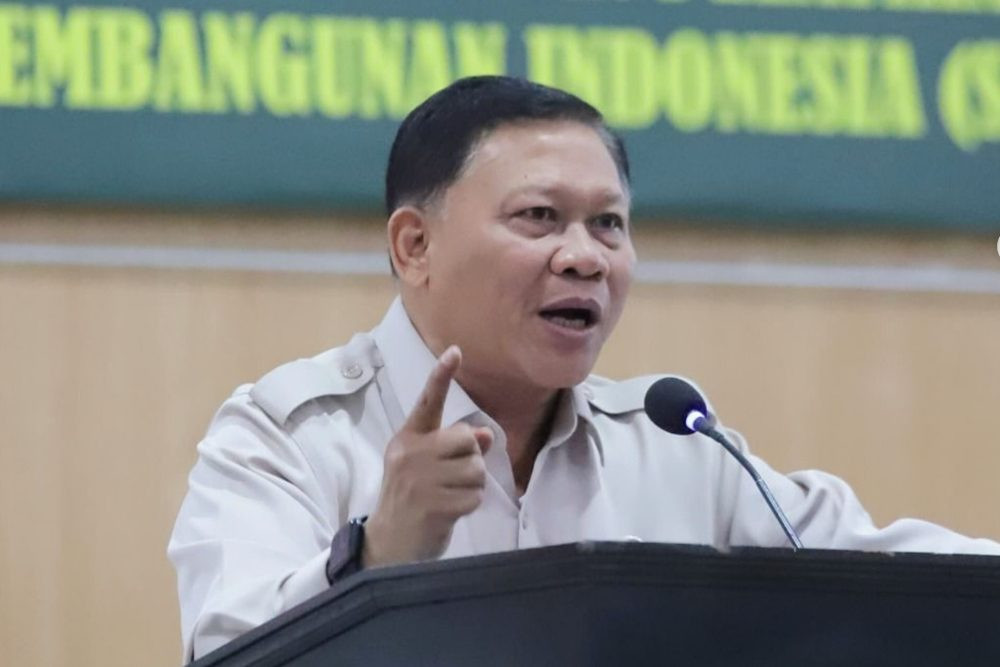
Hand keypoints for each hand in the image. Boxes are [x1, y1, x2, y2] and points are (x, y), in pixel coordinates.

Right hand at [363, 345, 492, 566]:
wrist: (388, 544)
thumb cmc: (411, 499)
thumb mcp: (425, 467)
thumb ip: (453, 447)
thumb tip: (485, 433)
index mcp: (407, 439)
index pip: (428, 403)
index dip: (442, 376)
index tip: (456, 352)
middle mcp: (411, 454)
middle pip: (467, 438)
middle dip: (470, 459)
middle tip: (451, 479)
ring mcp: (420, 480)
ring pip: (476, 468)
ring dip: (472, 486)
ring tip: (449, 496)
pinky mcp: (433, 505)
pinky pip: (475, 496)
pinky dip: (470, 505)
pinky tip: (449, 512)